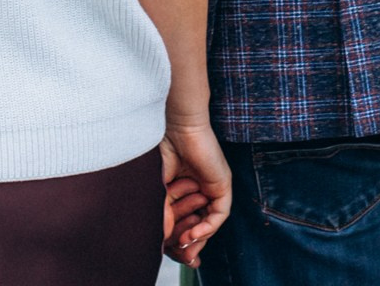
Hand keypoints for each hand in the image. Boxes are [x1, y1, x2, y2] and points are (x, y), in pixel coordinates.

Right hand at [159, 117, 230, 265]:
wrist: (173, 125)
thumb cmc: (159, 150)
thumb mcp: (157, 191)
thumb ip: (161, 214)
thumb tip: (162, 240)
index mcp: (181, 191)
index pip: (182, 224)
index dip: (177, 242)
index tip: (170, 253)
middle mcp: (199, 192)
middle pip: (197, 228)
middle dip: (187, 245)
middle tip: (179, 253)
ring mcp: (212, 189)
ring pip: (208, 225)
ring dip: (195, 237)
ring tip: (182, 243)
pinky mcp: (222, 186)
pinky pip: (219, 215)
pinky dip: (207, 228)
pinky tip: (194, 233)